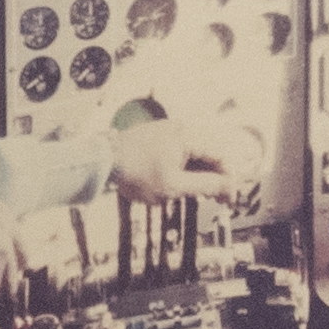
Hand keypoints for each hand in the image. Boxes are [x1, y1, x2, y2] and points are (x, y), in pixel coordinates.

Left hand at [104, 129, 243, 217]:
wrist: (101, 162)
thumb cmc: (136, 173)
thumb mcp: (174, 186)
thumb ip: (205, 186)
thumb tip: (228, 186)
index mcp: (189, 136)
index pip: (220, 157)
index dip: (227, 180)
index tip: (228, 199)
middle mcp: (180, 128)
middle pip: (207, 154)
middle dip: (212, 178)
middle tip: (213, 199)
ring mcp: (166, 131)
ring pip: (192, 154)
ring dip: (197, 175)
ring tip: (194, 194)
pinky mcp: (154, 137)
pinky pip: (177, 152)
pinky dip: (182, 168)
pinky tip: (177, 184)